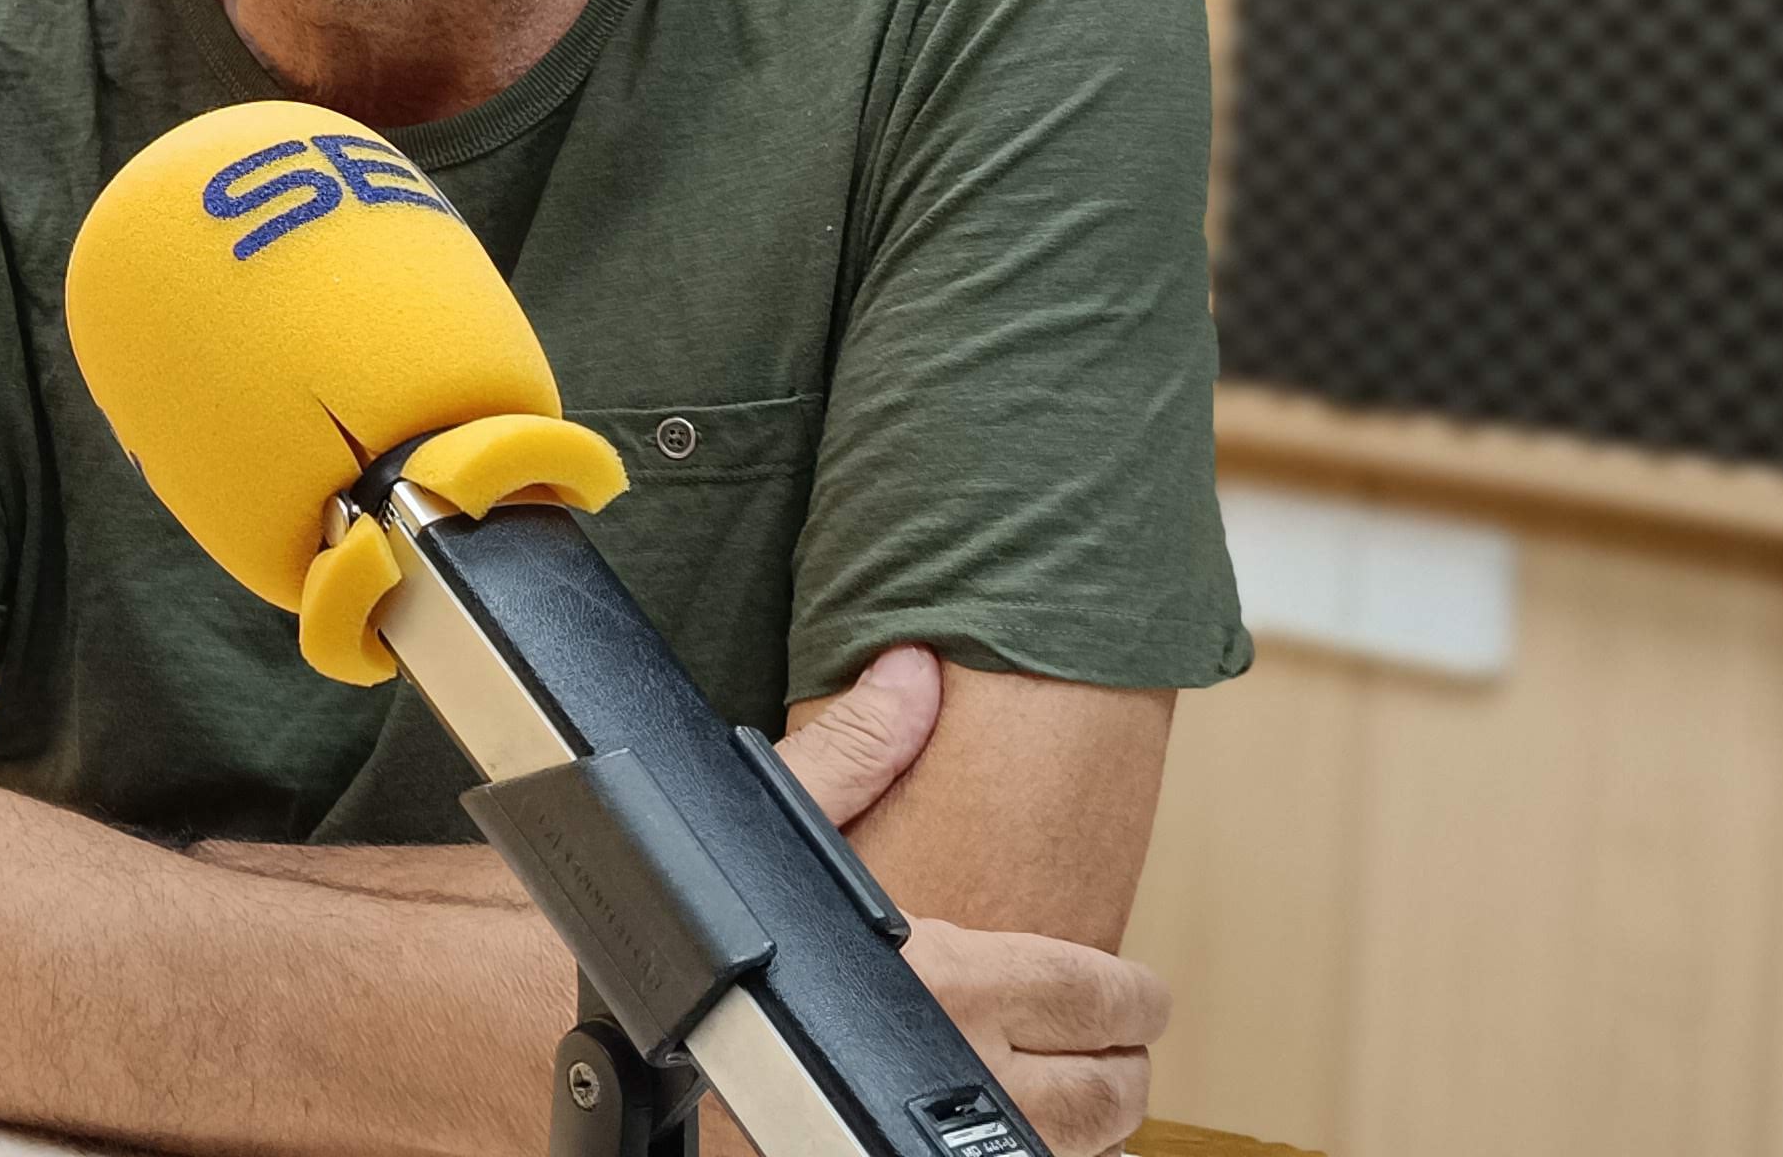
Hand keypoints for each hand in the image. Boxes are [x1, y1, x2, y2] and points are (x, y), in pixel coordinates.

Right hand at [741, 647, 1172, 1156]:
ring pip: (1070, 1154)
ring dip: (1089, 1124)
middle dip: (1125, 1066)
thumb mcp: (772, 826)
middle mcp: (956, 1072)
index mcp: (945, 979)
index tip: (1143, 993)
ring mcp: (932, 1141)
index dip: (1136, 996)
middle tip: (1126, 1042)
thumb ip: (854, 751)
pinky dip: (1028, 1152)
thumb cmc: (700, 949)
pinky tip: (1005, 1125)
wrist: (639, 1053)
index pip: (1099, 999)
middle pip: (1107, 1097)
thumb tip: (913, 675)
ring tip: (1085, 1091)